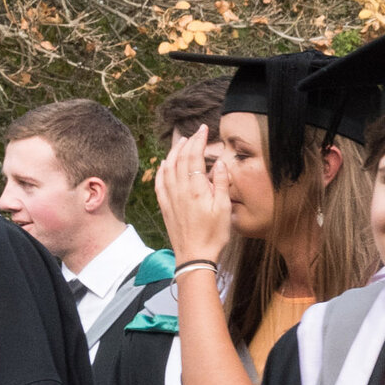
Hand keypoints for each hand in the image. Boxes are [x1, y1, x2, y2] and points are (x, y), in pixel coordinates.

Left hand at [153, 128, 235, 264]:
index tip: (204, 130)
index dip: (198, 141)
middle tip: (195, 133)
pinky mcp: (165, 205)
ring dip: (174, 152)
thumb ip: (222, 184)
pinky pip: (160, 181)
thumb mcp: (225, 209)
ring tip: (181, 142)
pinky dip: (162, 169)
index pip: (194, 157)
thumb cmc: (214, 234)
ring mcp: (170, 197)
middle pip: (180, 158)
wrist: (194, 255)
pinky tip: (165, 164)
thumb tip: (220, 164)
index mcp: (196, 189)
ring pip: (167, 167)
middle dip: (188, 142)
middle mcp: (180, 190)